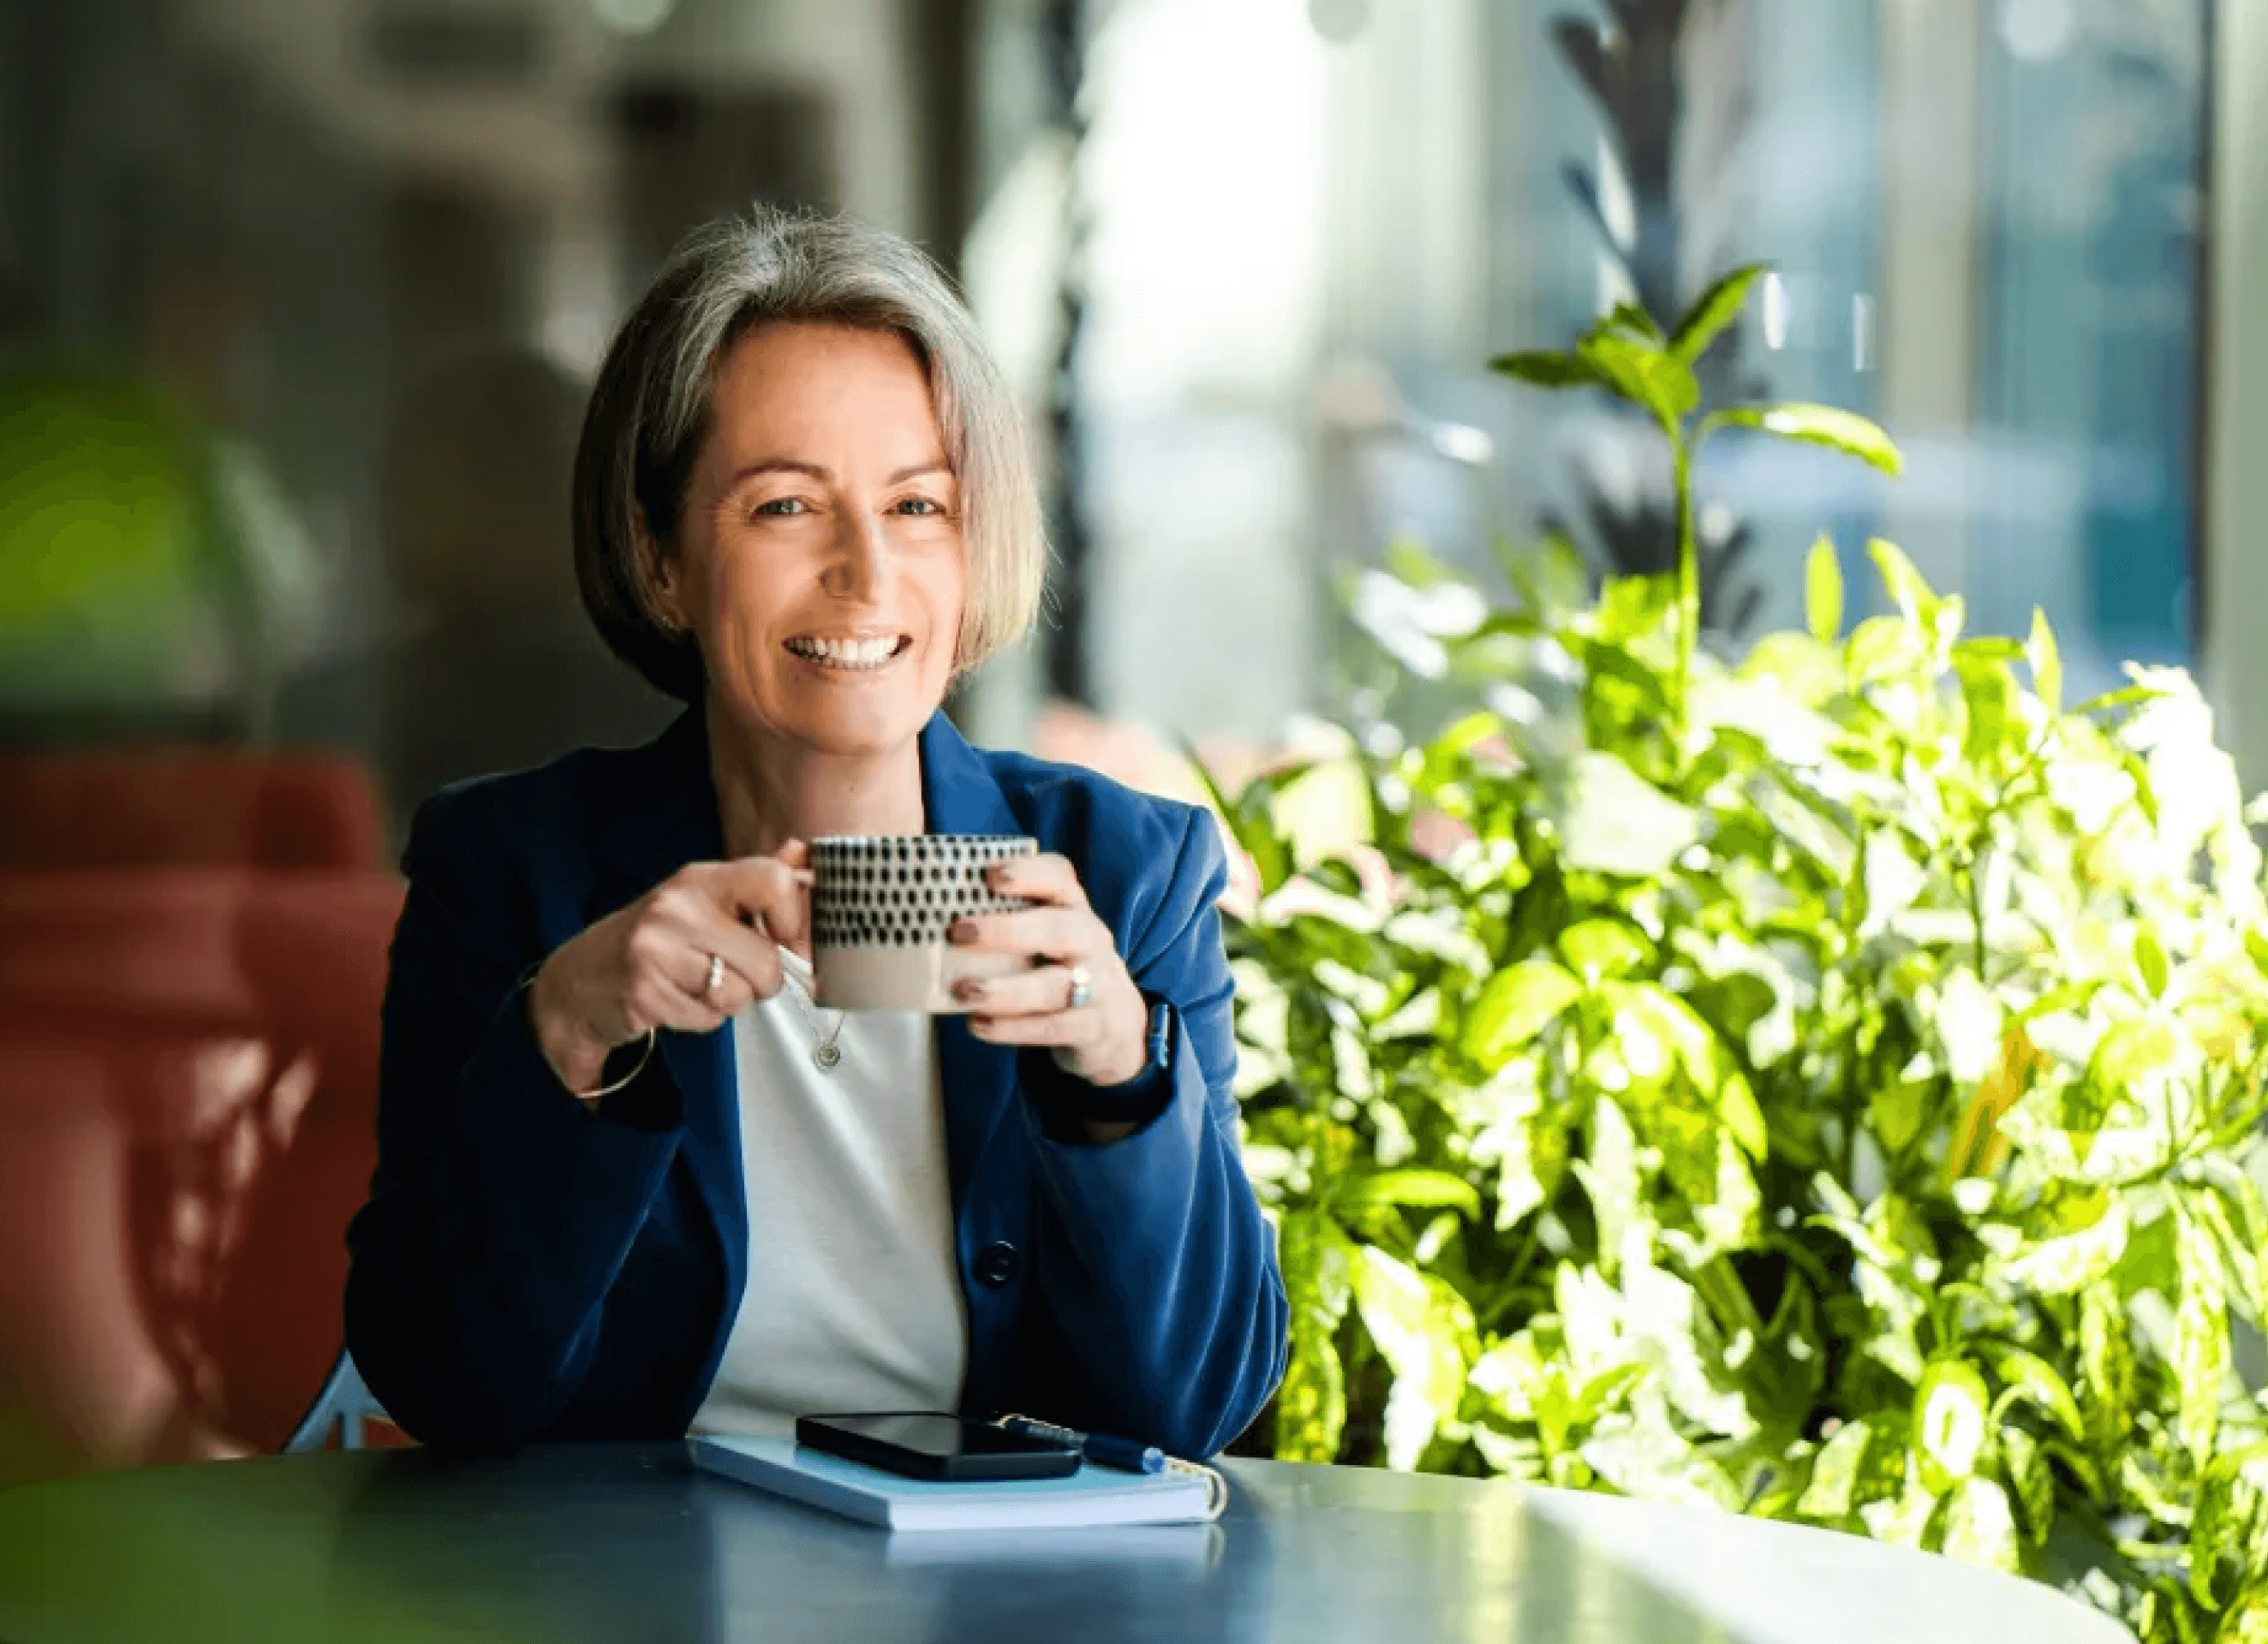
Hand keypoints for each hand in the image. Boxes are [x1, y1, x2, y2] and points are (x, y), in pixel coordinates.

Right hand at [527, 842, 812, 1094]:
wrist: (580, 980)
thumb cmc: (657, 940)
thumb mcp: (704, 900)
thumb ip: (756, 883)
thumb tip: (802, 853)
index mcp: (701, 879)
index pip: (776, 883)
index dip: (794, 921)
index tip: (784, 939)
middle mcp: (678, 908)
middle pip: (767, 960)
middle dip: (762, 981)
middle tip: (734, 973)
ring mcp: (657, 950)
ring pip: (740, 995)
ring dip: (730, 1001)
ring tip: (697, 984)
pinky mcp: (644, 994)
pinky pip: (709, 1019)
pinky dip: (703, 1018)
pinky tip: (677, 1000)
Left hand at [949, 854, 1149, 1088]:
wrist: (1118, 1023)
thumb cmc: (1062, 967)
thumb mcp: (1047, 936)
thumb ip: (1008, 920)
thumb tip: (932, 914)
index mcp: (1074, 910)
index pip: (1060, 879)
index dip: (1027, 873)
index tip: (988, 875)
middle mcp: (1090, 941)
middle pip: (1060, 928)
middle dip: (1007, 930)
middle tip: (958, 932)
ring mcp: (1098, 985)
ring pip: (1055, 986)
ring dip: (1005, 989)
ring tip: (963, 990)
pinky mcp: (1092, 1027)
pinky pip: (1053, 1027)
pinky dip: (1013, 1028)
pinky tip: (978, 1025)